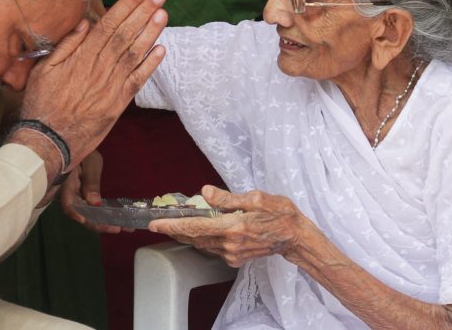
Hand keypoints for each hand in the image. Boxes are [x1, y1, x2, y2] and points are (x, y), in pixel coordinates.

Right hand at [20, 0, 166, 165]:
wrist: (49, 140)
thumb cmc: (42, 104)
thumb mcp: (44, 70)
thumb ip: (66, 45)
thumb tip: (84, 23)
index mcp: (82, 57)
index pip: (108, 25)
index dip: (125, 7)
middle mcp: (100, 68)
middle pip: (126, 35)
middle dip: (143, 13)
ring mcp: (111, 85)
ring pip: (135, 53)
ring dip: (151, 32)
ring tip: (162, 14)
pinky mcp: (118, 103)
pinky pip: (138, 80)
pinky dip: (151, 64)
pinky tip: (162, 49)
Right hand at [60, 151, 128, 232]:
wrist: (80, 144)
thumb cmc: (84, 149)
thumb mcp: (90, 162)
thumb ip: (91, 182)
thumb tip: (95, 204)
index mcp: (66, 184)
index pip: (69, 204)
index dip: (78, 215)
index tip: (91, 222)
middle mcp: (68, 194)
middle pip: (81, 214)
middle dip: (99, 224)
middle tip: (118, 228)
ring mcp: (75, 197)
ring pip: (87, 214)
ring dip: (104, 221)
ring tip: (125, 227)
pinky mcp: (82, 196)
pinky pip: (91, 208)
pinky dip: (104, 214)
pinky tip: (119, 218)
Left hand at [148, 185, 305, 267]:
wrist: (296, 237)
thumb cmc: (281, 214)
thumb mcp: (257, 198)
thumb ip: (228, 198)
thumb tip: (204, 193)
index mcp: (233, 227)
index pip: (195, 227)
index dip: (172, 226)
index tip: (155, 223)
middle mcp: (230, 244)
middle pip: (194, 237)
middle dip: (175, 230)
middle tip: (159, 221)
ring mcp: (233, 254)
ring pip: (202, 244)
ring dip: (188, 234)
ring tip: (177, 223)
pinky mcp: (236, 258)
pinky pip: (213, 248)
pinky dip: (203, 238)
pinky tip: (202, 229)